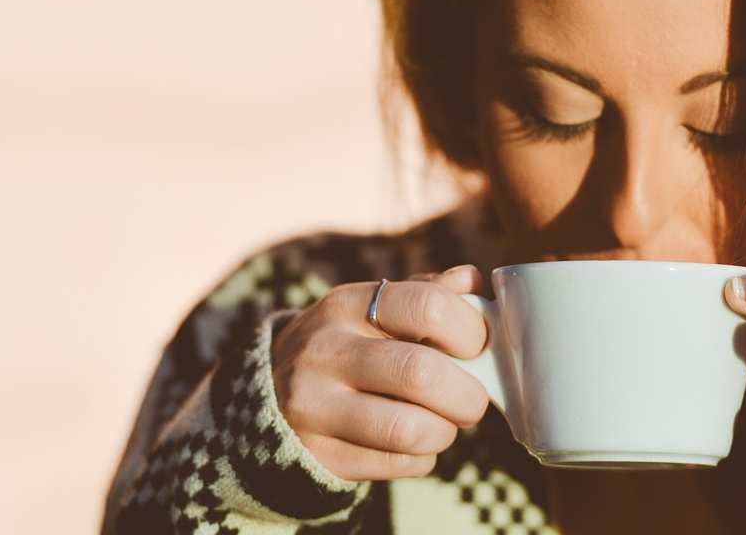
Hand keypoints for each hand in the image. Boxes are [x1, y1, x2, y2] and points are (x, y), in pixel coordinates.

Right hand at [271, 265, 490, 480]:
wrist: (268, 396)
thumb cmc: (346, 345)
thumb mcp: (372, 309)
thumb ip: (425, 293)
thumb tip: (474, 283)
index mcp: (347, 305)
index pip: (428, 306)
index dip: (470, 331)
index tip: (477, 348)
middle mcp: (325, 351)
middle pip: (421, 374)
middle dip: (466, 395)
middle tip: (471, 399)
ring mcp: (314, 407)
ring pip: (409, 430)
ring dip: (444, 432)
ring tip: (441, 423)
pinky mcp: (318, 455)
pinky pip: (396, 464)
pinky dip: (421, 458)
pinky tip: (412, 443)